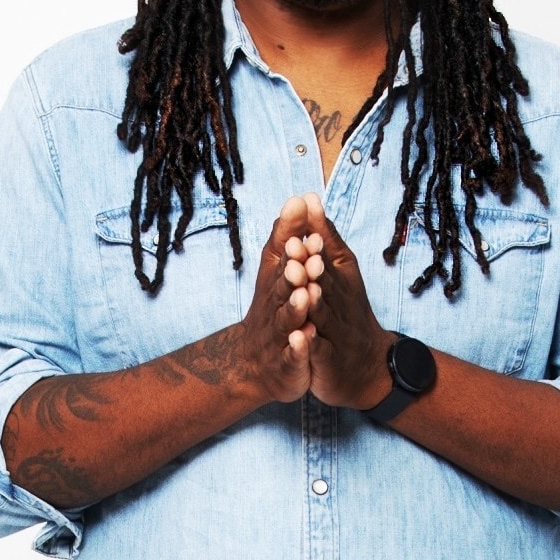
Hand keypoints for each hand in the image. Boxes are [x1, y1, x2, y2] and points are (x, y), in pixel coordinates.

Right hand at [237, 197, 317, 402]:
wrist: (254, 360)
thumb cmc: (272, 306)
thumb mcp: (279, 267)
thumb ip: (289, 235)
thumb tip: (301, 197)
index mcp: (277, 282)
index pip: (286, 262)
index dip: (295, 251)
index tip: (304, 236)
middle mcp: (275, 306)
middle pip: (283, 289)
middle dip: (292, 275)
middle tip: (302, 262)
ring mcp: (279, 334)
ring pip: (287, 320)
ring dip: (294, 307)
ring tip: (304, 294)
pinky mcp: (287, 361)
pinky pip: (292, 355)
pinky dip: (296, 347)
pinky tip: (303, 339)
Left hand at [299, 192, 396, 408]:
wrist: (366, 365)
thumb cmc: (348, 311)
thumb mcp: (340, 269)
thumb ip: (325, 236)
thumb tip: (310, 198)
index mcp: (337, 279)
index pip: (324, 254)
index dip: (314, 237)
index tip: (304, 213)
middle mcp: (338, 302)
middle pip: (324, 281)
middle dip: (311, 265)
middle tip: (296, 246)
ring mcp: (334, 331)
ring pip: (322, 313)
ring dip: (313, 301)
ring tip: (303, 288)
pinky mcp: (328, 359)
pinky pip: (319, 351)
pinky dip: (310, 345)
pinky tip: (301, 338)